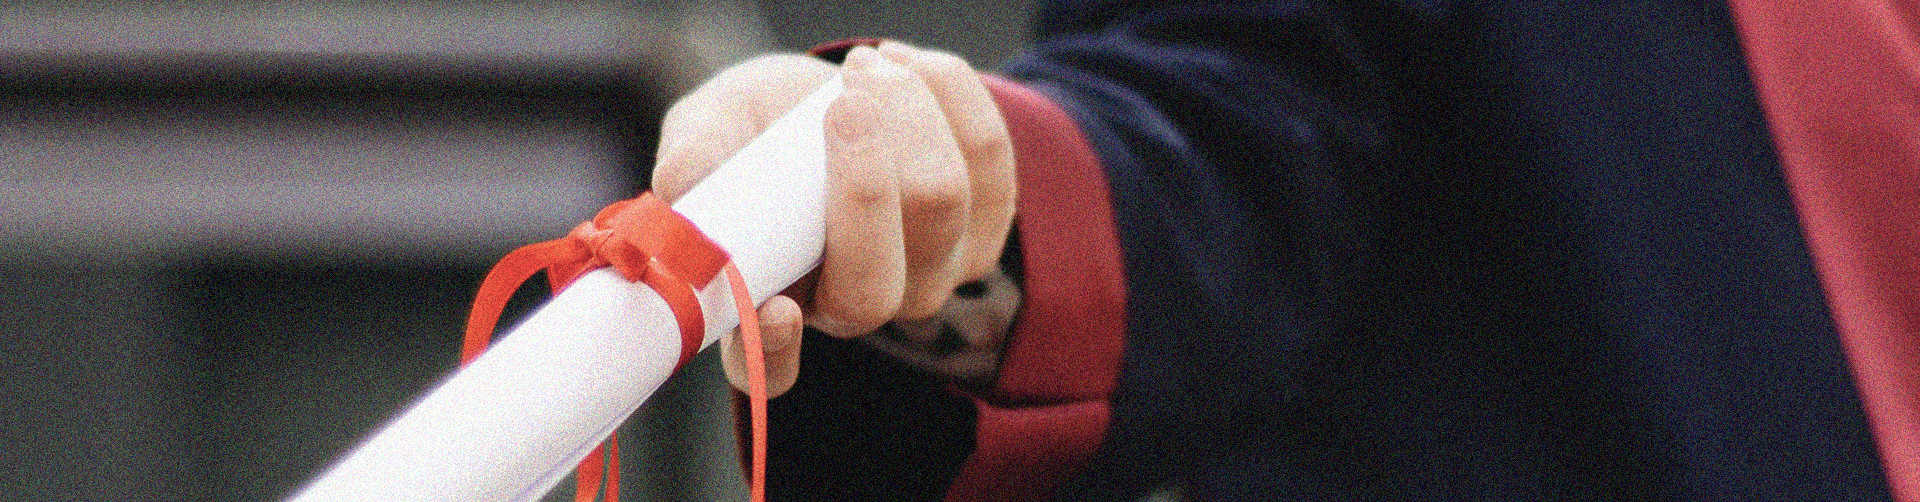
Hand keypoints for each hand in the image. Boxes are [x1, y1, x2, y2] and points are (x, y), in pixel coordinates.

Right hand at [650, 42, 1015, 396]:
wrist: (825, 94)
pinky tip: (905, 64)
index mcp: (771, 306)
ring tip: (862, 67)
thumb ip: (694, 158)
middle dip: (865, 180)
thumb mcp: (708, 129)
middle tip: (842, 101)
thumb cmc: (755, 128)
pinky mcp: (984, 223)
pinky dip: (950, 94)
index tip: (775, 309)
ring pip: (943, 203)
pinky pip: (990, 157)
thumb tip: (682, 186)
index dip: (776, 351)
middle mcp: (855, 307)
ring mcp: (929, 274)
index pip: (771, 368)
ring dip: (907, 114)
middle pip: (876, 283)